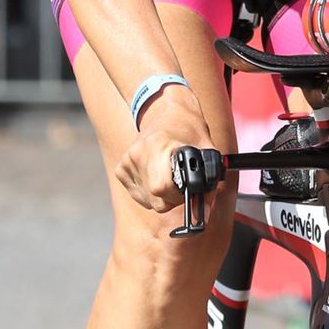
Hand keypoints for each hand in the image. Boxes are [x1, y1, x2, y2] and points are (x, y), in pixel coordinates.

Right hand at [115, 86, 221, 217]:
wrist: (167, 112)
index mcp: (157, 145)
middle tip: (182, 180)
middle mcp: (137, 153)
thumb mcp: (207, 152)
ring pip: (149, 201)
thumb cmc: (190, 130)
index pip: (162, 188)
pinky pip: (140, 196)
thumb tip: (203, 215)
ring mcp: (127, 161)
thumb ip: (208, 185)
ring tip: (171, 174)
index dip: (179, 194)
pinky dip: (152, 193)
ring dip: (164, 196)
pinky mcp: (121, 169)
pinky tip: (158, 175)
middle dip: (174, 198)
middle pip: (156, 199)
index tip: (188, 184)